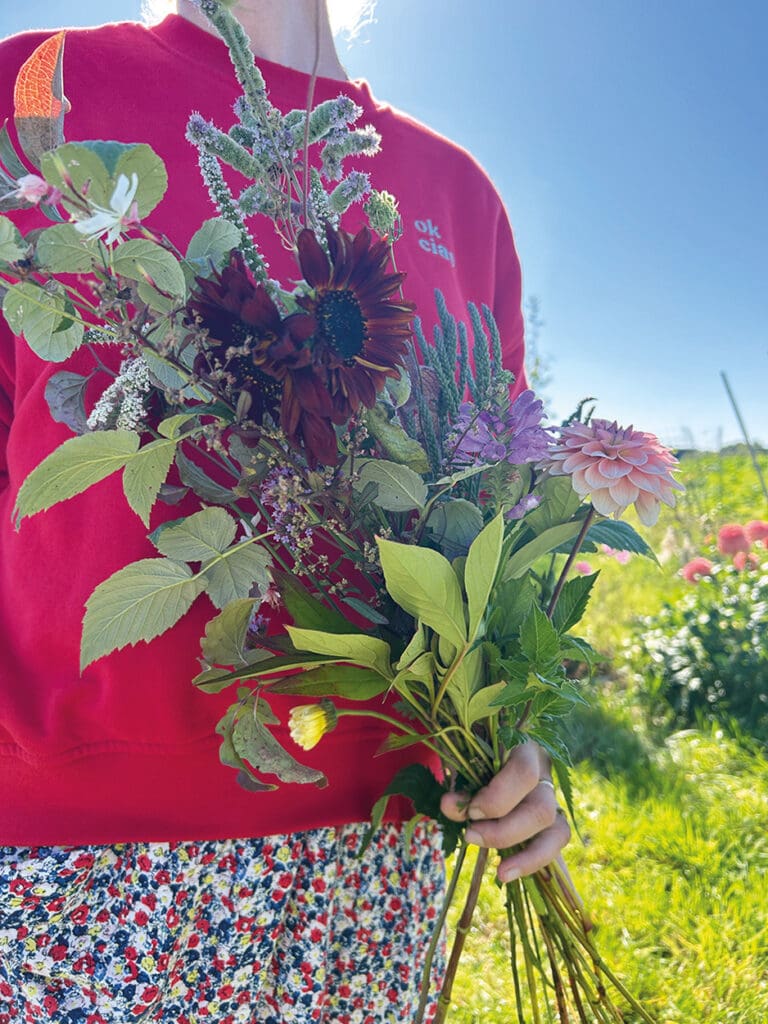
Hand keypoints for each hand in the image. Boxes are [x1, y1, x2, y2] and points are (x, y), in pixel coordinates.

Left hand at [440, 741, 570, 882]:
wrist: (486, 748)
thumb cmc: (474, 750)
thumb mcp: (464, 762)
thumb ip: (460, 784)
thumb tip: (449, 806)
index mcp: (524, 746)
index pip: (524, 773)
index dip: (497, 798)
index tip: (470, 810)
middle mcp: (545, 769)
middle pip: (541, 808)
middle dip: (504, 830)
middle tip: (470, 835)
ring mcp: (553, 794)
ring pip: (555, 828)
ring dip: (525, 854)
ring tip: (498, 871)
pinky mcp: (554, 816)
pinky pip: (555, 842)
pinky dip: (533, 861)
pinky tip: (506, 873)